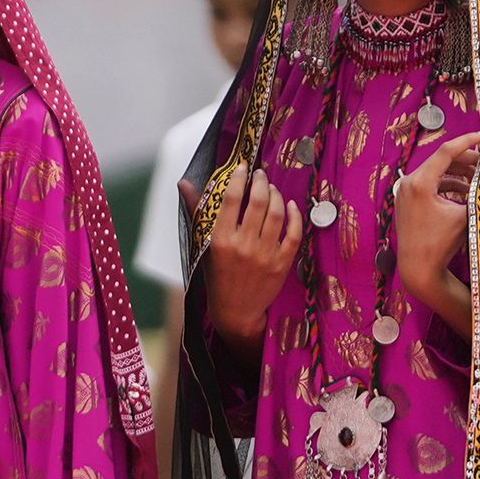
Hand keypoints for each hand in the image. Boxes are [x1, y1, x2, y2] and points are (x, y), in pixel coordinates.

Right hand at [183, 163, 301, 366]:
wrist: (236, 311)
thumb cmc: (216, 276)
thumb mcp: (202, 246)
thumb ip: (197, 212)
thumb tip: (184, 182)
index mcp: (220, 240)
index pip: (231, 199)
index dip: (238, 178)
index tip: (242, 167)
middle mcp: (243, 246)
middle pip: (258, 202)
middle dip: (260, 182)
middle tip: (260, 174)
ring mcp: (265, 255)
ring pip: (277, 214)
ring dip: (276, 195)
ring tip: (271, 188)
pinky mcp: (282, 264)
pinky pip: (294, 233)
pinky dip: (294, 216)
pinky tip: (290, 206)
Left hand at [394, 129, 479, 336]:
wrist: (418, 268)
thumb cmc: (440, 243)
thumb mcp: (466, 219)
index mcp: (420, 182)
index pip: (446, 151)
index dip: (468, 140)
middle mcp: (408, 182)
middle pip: (442, 161)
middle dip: (468, 161)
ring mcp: (405, 192)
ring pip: (437, 173)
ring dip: (460, 175)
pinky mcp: (407, 201)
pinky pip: (431, 185)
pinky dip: (449, 186)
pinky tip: (466, 193)